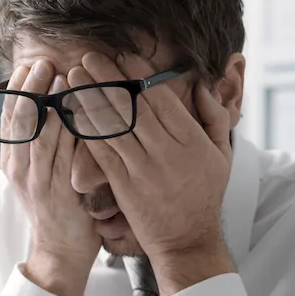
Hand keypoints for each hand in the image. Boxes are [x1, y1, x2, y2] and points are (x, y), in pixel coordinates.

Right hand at [0, 59, 100, 295]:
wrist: (61, 252)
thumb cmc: (60, 209)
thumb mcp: (45, 173)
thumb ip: (49, 143)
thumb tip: (60, 106)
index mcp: (13, 161)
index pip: (10, 117)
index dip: (18, 89)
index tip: (28, 65)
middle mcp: (18, 168)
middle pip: (18, 118)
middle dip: (30, 87)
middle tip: (42, 62)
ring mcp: (34, 180)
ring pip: (35, 132)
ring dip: (46, 101)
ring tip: (57, 75)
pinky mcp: (52, 191)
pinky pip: (56, 154)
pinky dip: (61, 129)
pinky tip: (67, 109)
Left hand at [70, 52, 235, 295]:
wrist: (187, 240)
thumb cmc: (204, 195)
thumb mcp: (222, 154)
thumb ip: (214, 117)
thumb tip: (201, 86)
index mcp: (191, 139)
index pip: (160, 98)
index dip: (138, 75)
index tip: (121, 55)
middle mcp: (166, 151)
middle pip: (133, 106)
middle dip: (108, 78)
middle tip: (89, 56)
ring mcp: (142, 169)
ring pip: (113, 126)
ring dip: (90, 98)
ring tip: (74, 76)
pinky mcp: (123, 186)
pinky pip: (101, 152)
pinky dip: (86, 130)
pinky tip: (72, 112)